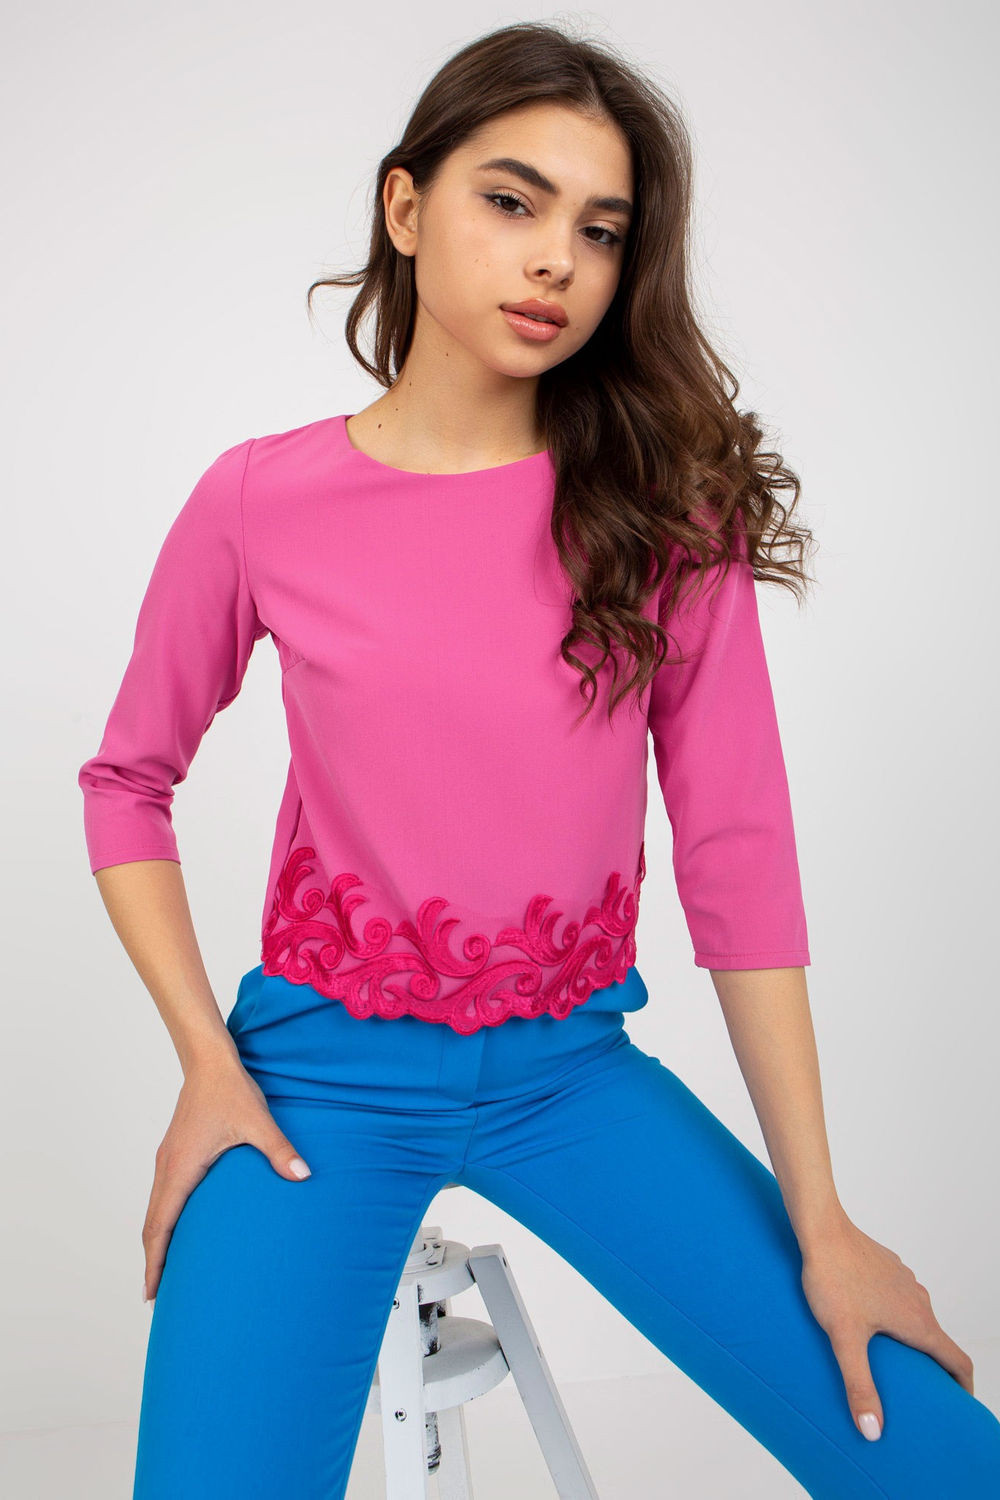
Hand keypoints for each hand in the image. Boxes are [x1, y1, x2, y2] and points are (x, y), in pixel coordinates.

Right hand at [141, 1051, 312, 1302]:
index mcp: (181, 1169)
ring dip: (157, 1240)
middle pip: (152, 1225)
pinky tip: (178, 1226)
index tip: (151, 1293)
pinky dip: (163, 1218)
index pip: (161, 1227)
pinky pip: (163, 1194)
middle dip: (153, 1261)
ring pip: (155, 1210)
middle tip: (156, 1296)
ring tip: (165, 1269)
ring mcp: (168, 1159)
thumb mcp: (257, 1121)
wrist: (210, 1060)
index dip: (155, 1262)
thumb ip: (279, 1150)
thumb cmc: (230, 1090)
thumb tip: (303, 1176)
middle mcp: (167, 1168)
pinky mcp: (175, 1151)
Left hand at [799, 1217, 974, 1438]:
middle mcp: (920, 1300)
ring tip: (890, 1359)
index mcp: (919, 1322)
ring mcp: (905, 1281)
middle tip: (916, 1391)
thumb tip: (873, 1431)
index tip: (958, 1405)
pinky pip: (900, 1299)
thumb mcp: (844, 1339)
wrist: (821, 1229)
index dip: (964, 1387)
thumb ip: (858, 1384)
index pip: (959, 1361)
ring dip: (913, 1341)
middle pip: (939, 1341)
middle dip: (933, 1368)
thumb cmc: (833, 1280)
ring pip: (918, 1318)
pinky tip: (869, 1322)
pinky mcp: (888, 1268)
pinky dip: (895, 1317)